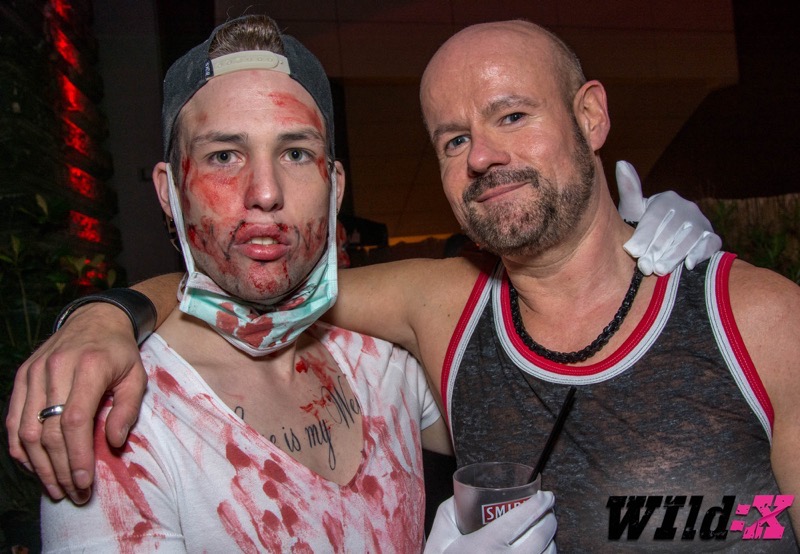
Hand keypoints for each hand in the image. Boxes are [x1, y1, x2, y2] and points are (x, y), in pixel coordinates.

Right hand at [5, 303, 145, 503]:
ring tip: (55, 488)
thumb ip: (129, 409)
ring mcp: (34, 372)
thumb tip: (114, 443)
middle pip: (49, 430)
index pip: (75, 420)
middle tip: (73, 493)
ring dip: (39, 465)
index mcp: (89, 367)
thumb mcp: (136, 376)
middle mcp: (56, 368)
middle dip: (60, 468)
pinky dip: (20, 448)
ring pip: (27, 429)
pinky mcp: (22, 377)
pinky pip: (14, 419)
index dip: (77, 455)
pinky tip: (34, 467)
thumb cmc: (119, 353)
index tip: (84, 482)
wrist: (95, 319)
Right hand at [424, 491, 556, 552]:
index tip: (546, 495)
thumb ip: (451, 512)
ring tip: (545, 528)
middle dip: (549, 518)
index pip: (521, 518)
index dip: (538, 504)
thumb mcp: (440, 540)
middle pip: (541, 535)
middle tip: (547, 508)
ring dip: (551, 538)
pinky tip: (541, 549)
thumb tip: (466, 495)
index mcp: (486, 546)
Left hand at [616, 160, 721, 274]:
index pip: (655, 217)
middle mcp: (687, 208)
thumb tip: (621, 162)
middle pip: (672, 229)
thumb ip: (629, 190)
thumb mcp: (633, 211)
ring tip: (660, 269)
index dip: (643, 235)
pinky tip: (689, 264)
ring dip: (675, 255)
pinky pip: (710, 244)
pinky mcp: (712, 237)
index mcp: (666, 199)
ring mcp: (701, 223)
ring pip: (689, 238)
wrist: (661, 246)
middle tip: (645, 266)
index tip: (632, 251)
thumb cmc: (641, 226)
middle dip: (657, 249)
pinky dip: (700, 253)